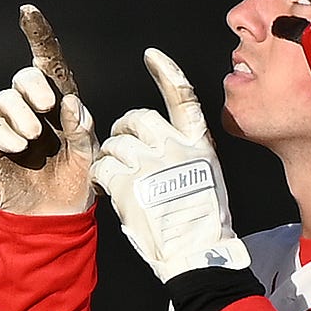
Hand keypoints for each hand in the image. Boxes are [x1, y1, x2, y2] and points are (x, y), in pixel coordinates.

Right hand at [0, 5, 97, 214]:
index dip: (37, 34)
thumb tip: (69, 103)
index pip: (46, 61)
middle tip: (48, 106)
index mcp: (58, 101)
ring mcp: (7, 125)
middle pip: (23, 78)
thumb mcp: (89, 153)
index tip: (28, 10)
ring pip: (3, 99)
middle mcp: (30, 107)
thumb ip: (82, 128)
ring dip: (20, 114)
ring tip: (34, 136)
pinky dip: (4, 133)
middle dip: (33, 86)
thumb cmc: (77, 179)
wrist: (56, 214)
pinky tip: (20, 146)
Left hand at [91, 48, 249, 281]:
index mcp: (198, 143)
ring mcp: (149, 163)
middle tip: (123, 149)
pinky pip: (103, 167)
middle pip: (138, 119)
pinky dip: (103, 177)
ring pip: (115, 144)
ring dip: (112, 158)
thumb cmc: (203, 224)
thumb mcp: (207, 177)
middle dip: (125, 131)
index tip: (151, 56)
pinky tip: (114, 191)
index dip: (166, 71)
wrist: (195, 254)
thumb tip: (164, 143)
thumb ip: (187, 153)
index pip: (182, 95)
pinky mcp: (127, 182)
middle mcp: (174, 146)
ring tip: (121, 179)